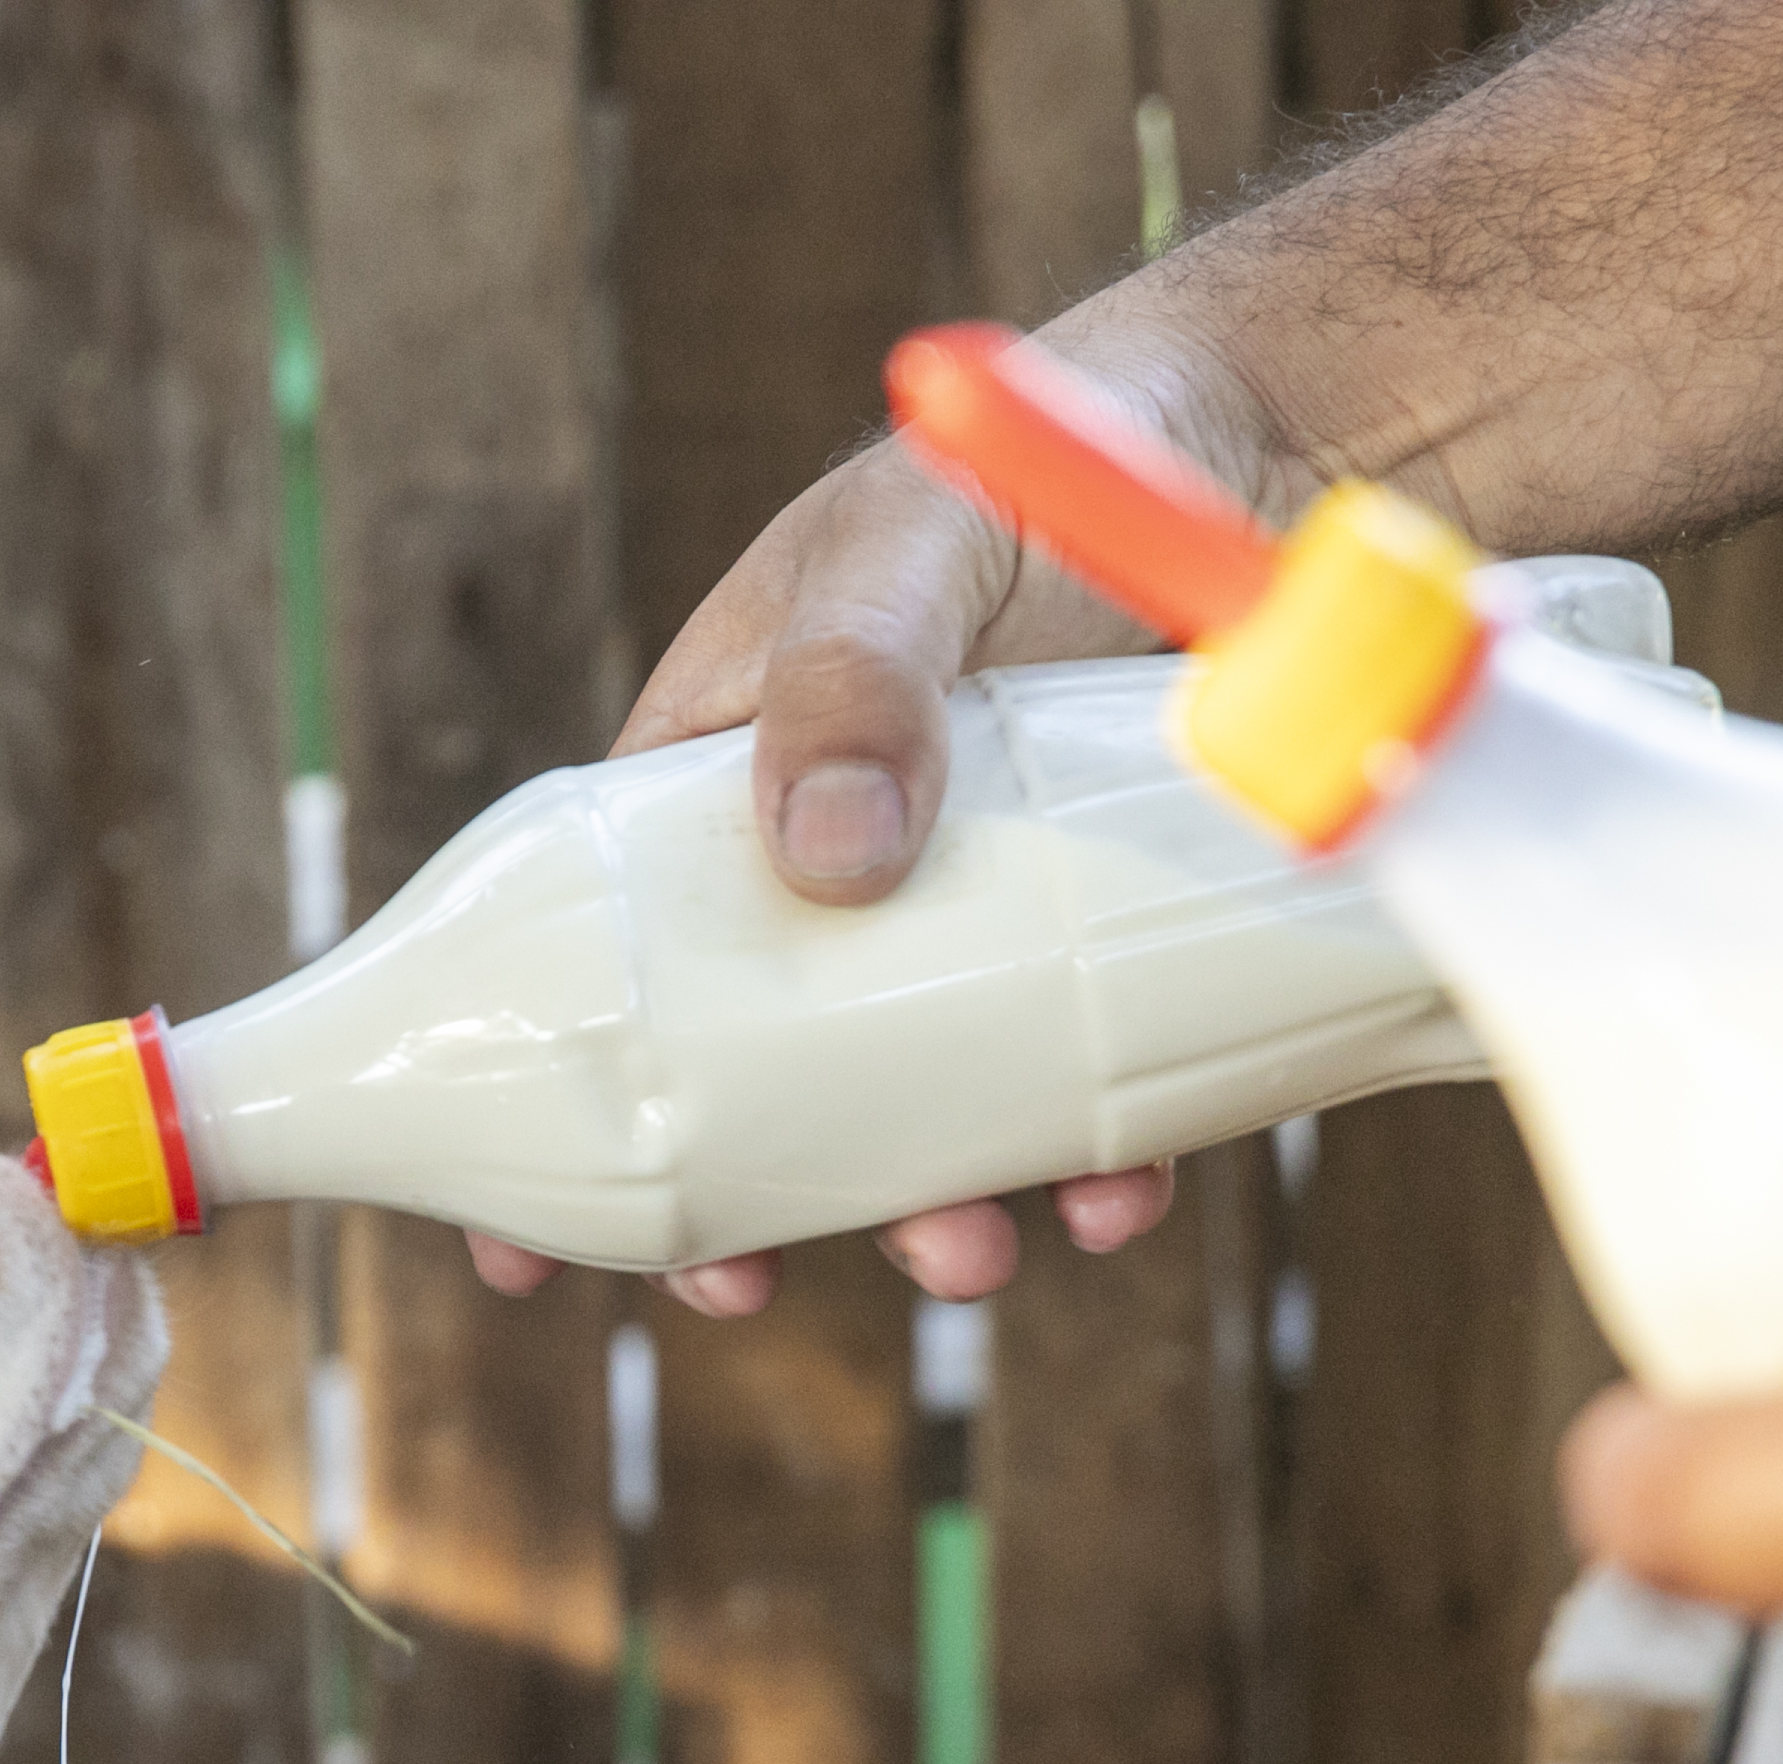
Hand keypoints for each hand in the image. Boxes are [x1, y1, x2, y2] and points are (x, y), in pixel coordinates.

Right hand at [469, 341, 1297, 1318]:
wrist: (1268, 456)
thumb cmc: (1033, 468)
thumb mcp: (904, 554)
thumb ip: (849, 684)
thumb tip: (825, 861)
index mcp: (718, 785)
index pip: (605, 965)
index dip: (557, 1103)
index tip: (514, 1251)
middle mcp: (831, 874)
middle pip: (756, 1081)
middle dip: (751, 1207)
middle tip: (747, 1288)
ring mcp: (972, 927)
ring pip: (921, 1115)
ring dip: (930, 1211)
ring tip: (973, 1254)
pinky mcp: (1104, 951)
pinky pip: (1082, 1092)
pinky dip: (1093, 1164)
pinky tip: (1118, 1195)